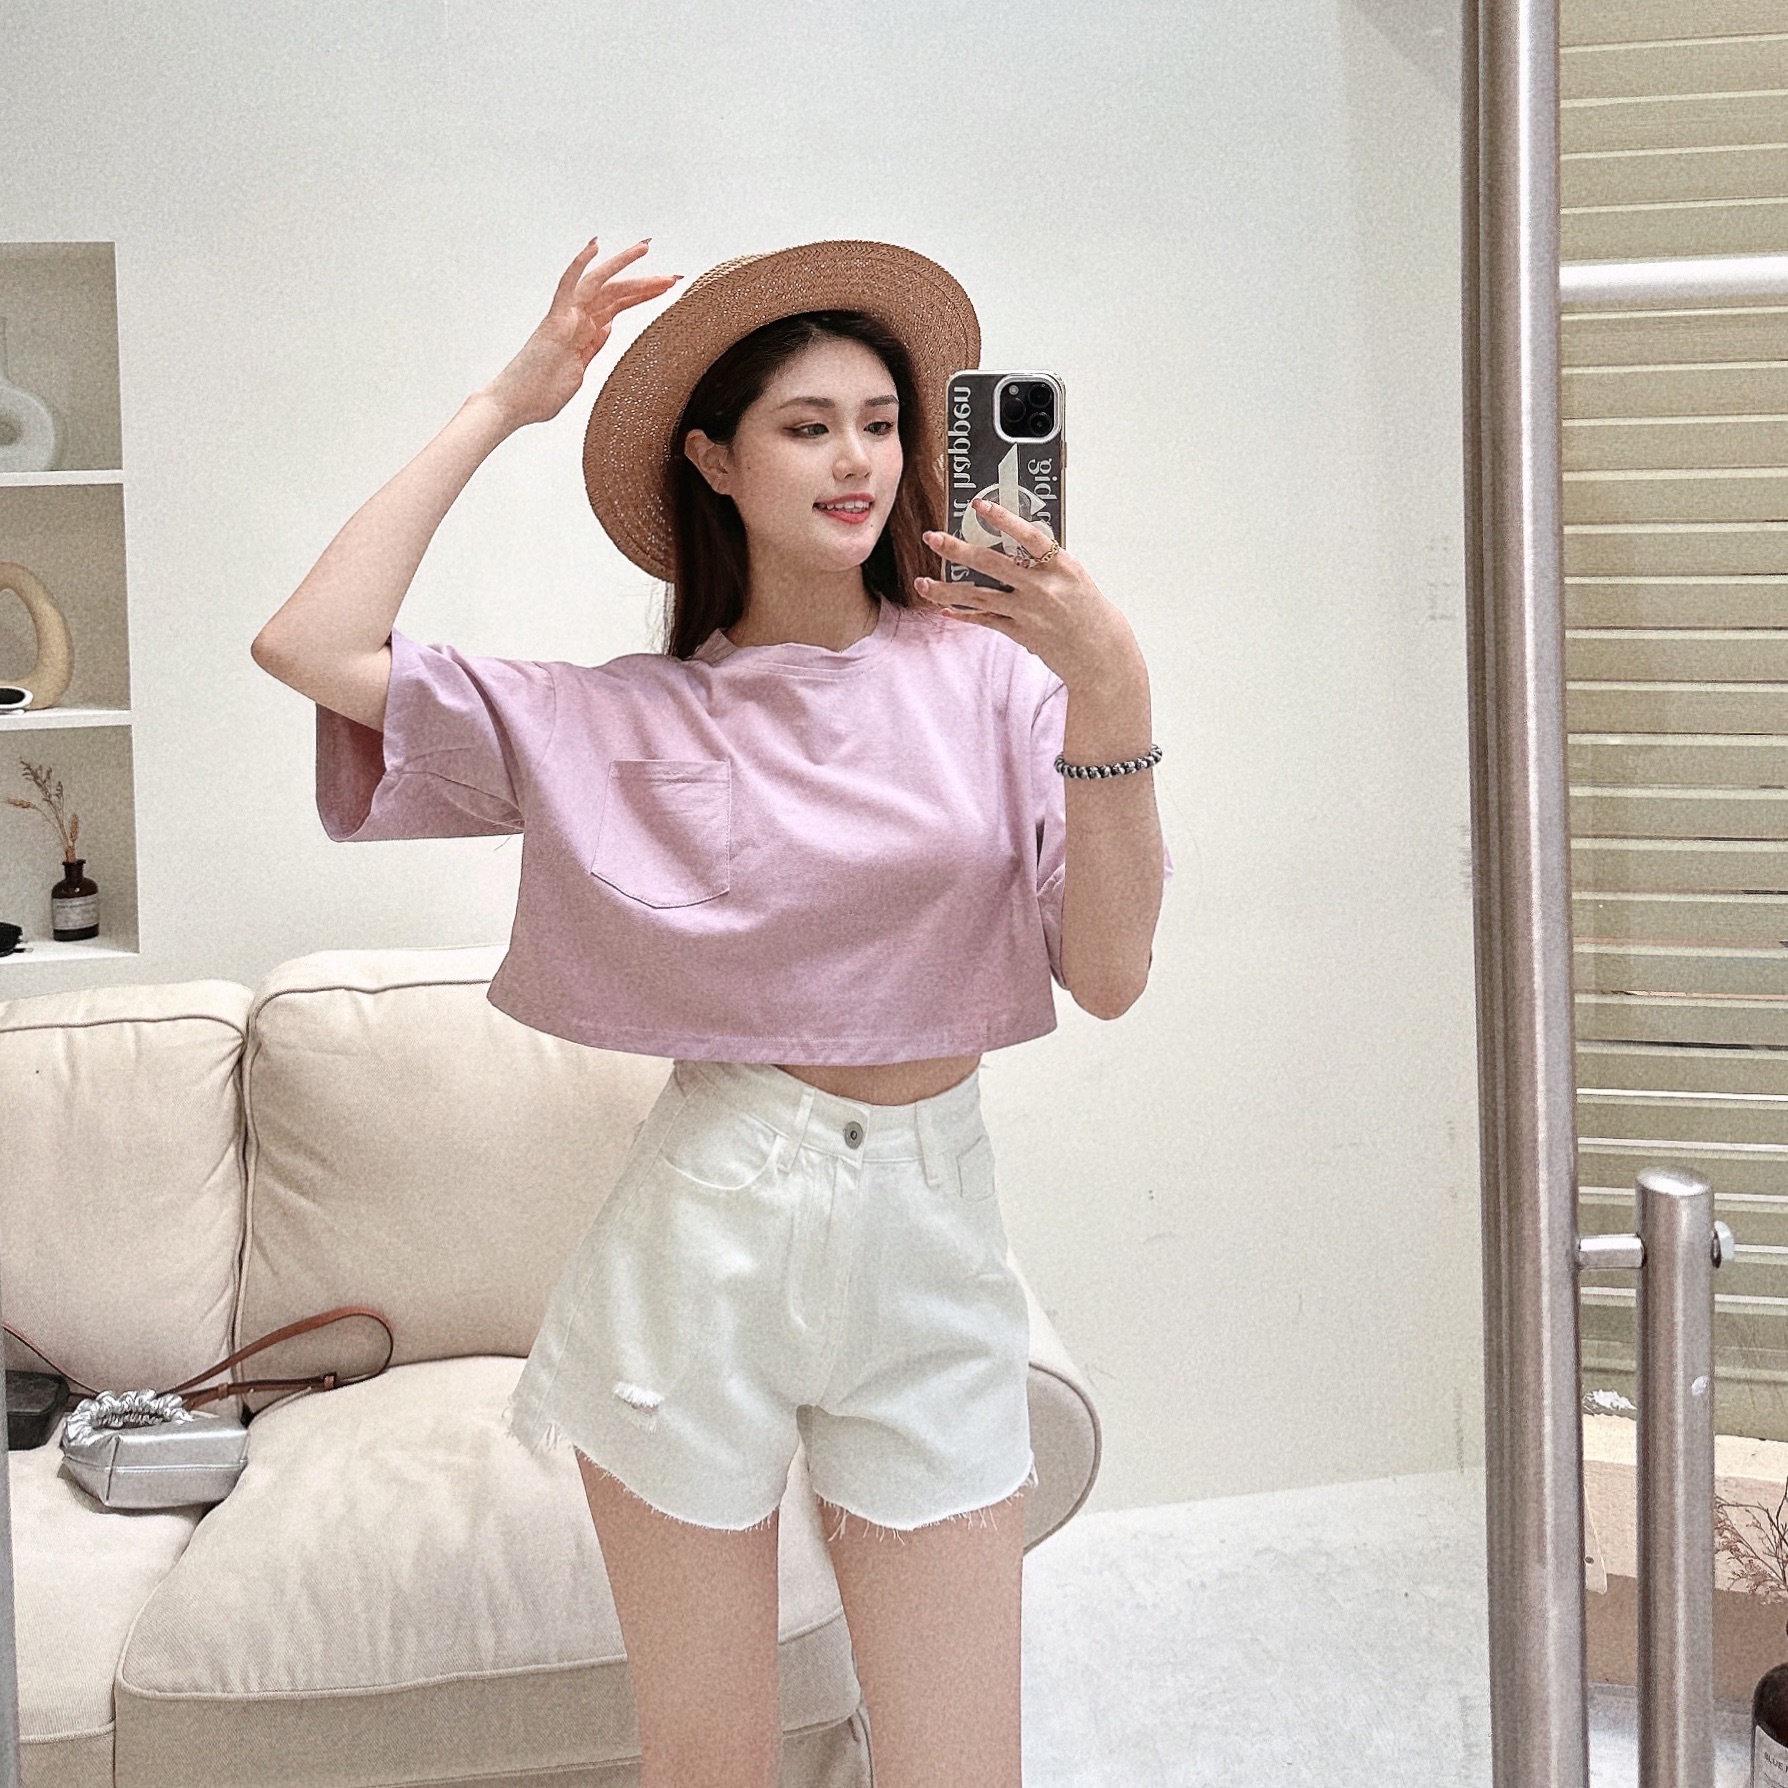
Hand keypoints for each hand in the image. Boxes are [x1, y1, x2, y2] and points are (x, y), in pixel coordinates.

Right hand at [479, 237, 680, 430]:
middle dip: (645, 282)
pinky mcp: (555, 321)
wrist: (515, 403)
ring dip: (623, 265)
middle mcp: (577, 320)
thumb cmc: (539, 393)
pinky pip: (568, 286)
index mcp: (585, 332)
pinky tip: (595, 246)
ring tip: (645, 248)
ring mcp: (566, 318)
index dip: (643, 295)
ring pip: (600, 283)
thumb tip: (606, 328)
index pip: (620, 306)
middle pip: (617, 293)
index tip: (666, 289)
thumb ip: (592, 348)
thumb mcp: (579, 370)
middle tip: (673, 276)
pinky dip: (580, 264)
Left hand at [916, 498, 1143, 694]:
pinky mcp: (1021, 633)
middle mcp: (1042, 587)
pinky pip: (986, 621)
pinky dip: (964, 615)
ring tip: (921, 583)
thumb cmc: (1089, 612)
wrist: (1100, 654)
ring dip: (946, 589)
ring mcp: (1029, 612)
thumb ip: (1045, 562)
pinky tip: (945, 610)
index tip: (978, 505)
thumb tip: (1015, 545)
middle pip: (991, 564)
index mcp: (1061, 566)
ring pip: (979, 596)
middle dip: (957, 550)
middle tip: (931, 538)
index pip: (1028, 536)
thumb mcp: (1074, 578)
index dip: (1003, 519)